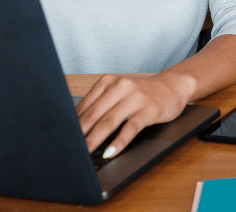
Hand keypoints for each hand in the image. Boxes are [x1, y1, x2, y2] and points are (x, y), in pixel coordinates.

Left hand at [76, 71, 192, 157]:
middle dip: (79, 135)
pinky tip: (111, 152)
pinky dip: (119, 142)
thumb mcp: (119, 92)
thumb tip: (75, 129)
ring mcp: (135, 98)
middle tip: (69, 150)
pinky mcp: (148, 110)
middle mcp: (121, 86)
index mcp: (108, 81)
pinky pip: (130, 128)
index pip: (85, 106)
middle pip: (94, 115)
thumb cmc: (140, 94)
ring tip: (85, 154)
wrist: (172, 86)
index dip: (72, 125)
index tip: (62, 139)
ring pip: (109, 122)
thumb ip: (100, 105)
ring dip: (95, 140)